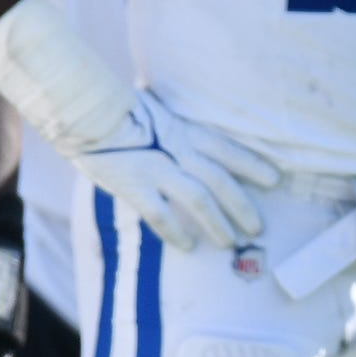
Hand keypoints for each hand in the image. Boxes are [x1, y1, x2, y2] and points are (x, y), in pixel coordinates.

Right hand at [65, 91, 279, 249]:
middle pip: (220, 179)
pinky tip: (189, 246)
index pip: (226, 149)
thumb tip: (188, 129)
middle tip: (258, 228)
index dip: (253, 164)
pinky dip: (176, 232)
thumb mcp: (154, 110)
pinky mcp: (133, 185)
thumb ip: (174, 123)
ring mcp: (156, 167)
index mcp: (184, 129)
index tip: (275, 179)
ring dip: (218, 223)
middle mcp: (177, 149)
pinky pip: (161, 214)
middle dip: (242, 205)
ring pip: (199, 199)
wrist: (81, 111)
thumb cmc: (115, 110)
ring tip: (231, 242)